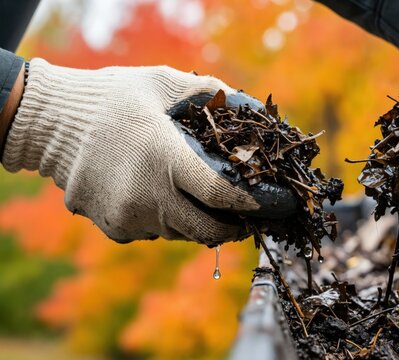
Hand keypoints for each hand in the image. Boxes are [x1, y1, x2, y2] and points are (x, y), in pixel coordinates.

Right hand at [2, 59, 295, 244]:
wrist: (51, 121)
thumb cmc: (113, 98)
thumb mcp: (162, 83)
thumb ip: (208, 93)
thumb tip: (245, 103)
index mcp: (165, 158)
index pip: (220, 195)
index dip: (249, 204)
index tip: (266, 205)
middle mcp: (147, 195)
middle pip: (205, 230)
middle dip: (230, 229)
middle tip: (244, 220)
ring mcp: (127, 217)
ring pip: (178, 232)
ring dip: (194, 221)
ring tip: (199, 201)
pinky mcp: (112, 228)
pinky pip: (151, 232)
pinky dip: (163, 219)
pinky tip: (159, 196)